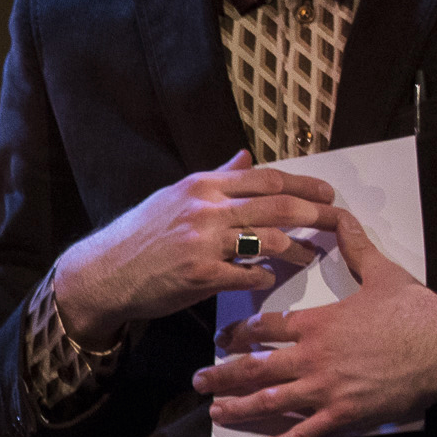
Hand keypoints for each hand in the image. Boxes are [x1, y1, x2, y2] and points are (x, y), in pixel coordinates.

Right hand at [50, 151, 339, 340]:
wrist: (102, 273)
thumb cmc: (140, 236)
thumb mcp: (175, 197)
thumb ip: (216, 178)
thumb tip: (246, 157)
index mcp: (202, 186)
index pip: (266, 179)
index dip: (303, 186)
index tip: (326, 193)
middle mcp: (205, 209)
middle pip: (277, 206)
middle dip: (313, 213)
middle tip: (334, 221)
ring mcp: (203, 243)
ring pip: (269, 240)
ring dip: (296, 250)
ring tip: (308, 255)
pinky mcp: (200, 275)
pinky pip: (248, 275)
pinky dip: (264, 277)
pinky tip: (269, 279)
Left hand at [192, 206, 436, 436]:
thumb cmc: (417, 310)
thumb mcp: (382, 272)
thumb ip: (355, 247)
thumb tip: (341, 216)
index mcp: (317, 324)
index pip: (264, 328)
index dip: (238, 334)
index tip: (222, 339)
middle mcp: (313, 358)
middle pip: (254, 368)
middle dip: (222, 375)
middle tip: (199, 380)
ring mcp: (326, 389)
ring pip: (270, 402)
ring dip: (237, 408)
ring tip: (215, 412)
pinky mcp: (344, 415)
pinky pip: (304, 434)